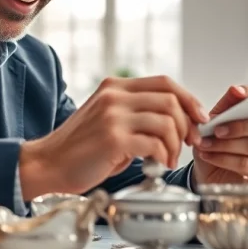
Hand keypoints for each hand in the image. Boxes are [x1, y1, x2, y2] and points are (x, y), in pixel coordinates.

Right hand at [19, 75, 208, 199]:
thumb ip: (136, 113)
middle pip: (170, 100)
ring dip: (175, 144)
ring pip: (166, 121)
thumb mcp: (108, 119)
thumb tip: (176, 120)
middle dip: (187, 124)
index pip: (165, 83)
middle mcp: (114, 96)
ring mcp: (113, 116)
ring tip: (169, 159)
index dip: (189, 99)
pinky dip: (163, 156)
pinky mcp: (113, 138)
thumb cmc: (81, 149)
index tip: (199, 119)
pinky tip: (158, 165)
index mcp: (114, 87)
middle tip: (188, 144)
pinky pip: (154, 143)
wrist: (48, 164)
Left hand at [192, 85, 247, 185]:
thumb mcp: (217, 120)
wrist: (209, 170)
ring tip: (205, 144)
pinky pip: (245, 164)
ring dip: (225, 145)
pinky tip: (208, 156)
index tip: (236, 92)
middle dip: (238, 126)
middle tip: (216, 129)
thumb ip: (227, 104)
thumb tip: (236, 90)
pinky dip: (223, 159)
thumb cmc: (217, 142)